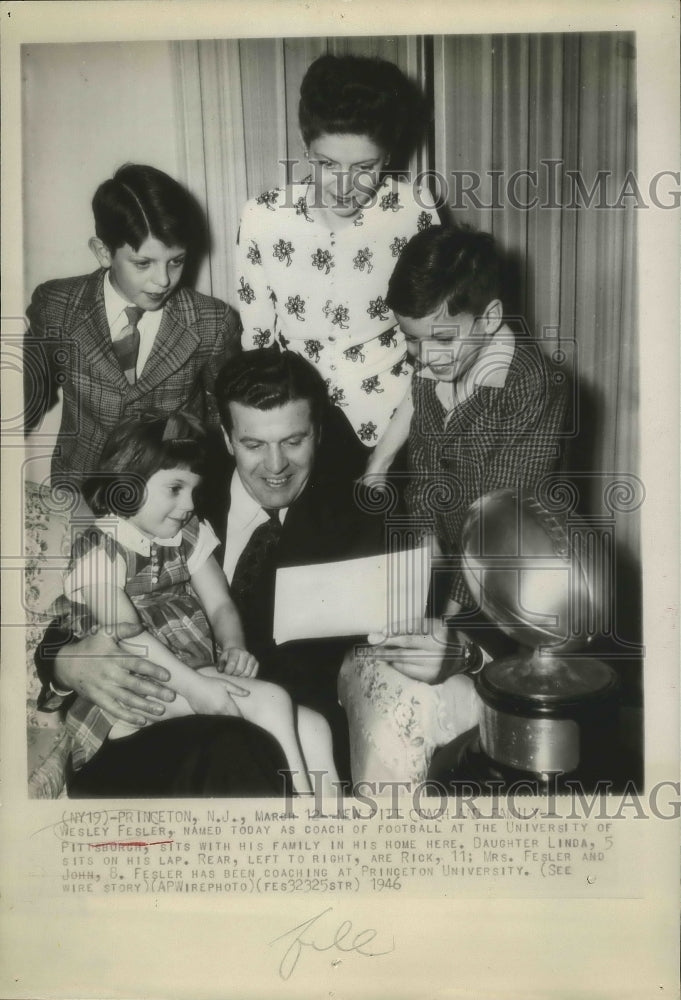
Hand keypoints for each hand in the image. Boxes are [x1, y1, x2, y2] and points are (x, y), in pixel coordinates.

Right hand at [54, 622, 175, 726]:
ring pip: (128, 699)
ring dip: (145, 706)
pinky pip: (115, 710)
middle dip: (154, 691)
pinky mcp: (99, 699)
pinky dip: (128, 717)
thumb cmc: (90, 647)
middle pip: (135, 685)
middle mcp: (111, 675)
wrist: (66, 665)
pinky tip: (142, 721)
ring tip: (161, 710)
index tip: (167, 676)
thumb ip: (123, 629)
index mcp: (114, 658)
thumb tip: (141, 626)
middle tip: (171, 696)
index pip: (136, 664)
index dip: (152, 670)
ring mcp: (104, 689)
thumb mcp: (104, 633)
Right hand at [187, 675, 249, 716]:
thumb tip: (248, 693)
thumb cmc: (210, 683)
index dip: (241, 718)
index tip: (244, 720)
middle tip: (237, 721)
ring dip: (225, 721)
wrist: (192, 686)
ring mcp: (210, 715)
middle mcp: (219, 711)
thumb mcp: (225, 683)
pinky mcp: (203, 716)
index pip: (237, 716)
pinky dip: (215, 720)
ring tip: (228, 721)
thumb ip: (237, 690)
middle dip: (234, 721)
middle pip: (230, 721)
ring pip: (221, 722)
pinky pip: (212, 720)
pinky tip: (216, 717)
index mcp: (226, 704)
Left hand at [217, 647, 258, 677]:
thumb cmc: (228, 657)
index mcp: (235, 651)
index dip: (228, 671)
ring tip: (236, 674)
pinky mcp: (256, 663)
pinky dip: (247, 678)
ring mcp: (252, 658)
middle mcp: (245, 654)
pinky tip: (242, 675)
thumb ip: (220, 664)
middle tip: (231, 674)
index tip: (226, 672)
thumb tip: (220, 670)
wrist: (238, 652)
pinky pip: (253, 675)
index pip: (232, 664)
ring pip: (247, 674)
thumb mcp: (222, 658)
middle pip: (239, 670)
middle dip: (234, 674)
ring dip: (240, 677)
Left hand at [366, 619, 468, 683]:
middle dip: (386, 645)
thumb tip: (385, 632)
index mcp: (439, 632)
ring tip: (376, 652)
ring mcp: (435, 666)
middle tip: (372, 641)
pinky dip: (397, 665)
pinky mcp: (432, 678)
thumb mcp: (433, 625)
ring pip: (405, 661)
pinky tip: (390, 661)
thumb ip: (412, 627)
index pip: (413, 630)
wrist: (465, 656)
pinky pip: (409, 672)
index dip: (396, 630)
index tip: (382, 631)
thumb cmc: (444, 636)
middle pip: (406, 647)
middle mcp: (439, 650)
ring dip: (388, 656)